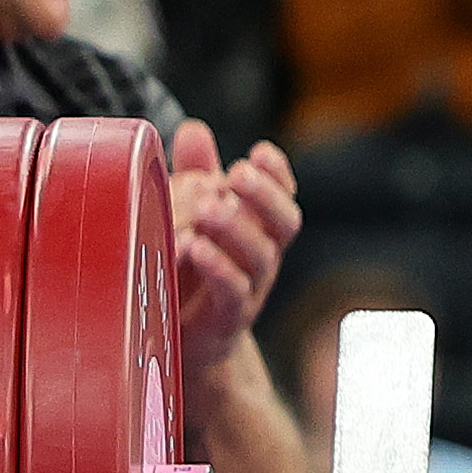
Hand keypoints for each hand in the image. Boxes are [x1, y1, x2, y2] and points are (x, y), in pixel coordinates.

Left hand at [165, 120, 293, 371]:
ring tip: (209, 208)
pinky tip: (196, 248)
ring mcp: (251, 289)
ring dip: (237, 228)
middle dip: (265, 195)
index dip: (278, 175)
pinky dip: (218, 268)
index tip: (260, 152)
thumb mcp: (192, 219)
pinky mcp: (229, 318)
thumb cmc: (192, 275)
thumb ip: (197, 175)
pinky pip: (233, 291)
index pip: (282, 196)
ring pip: (261, 256)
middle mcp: (263, 258)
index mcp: (258, 230)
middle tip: (238, 173)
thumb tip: (196, 128)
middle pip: (285, 222)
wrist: (186, 344)